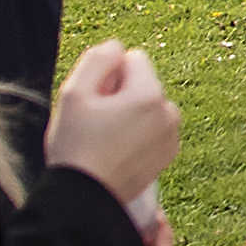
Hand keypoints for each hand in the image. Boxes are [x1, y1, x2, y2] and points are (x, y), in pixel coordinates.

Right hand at [45, 44, 177, 205]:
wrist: (84, 199)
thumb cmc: (76, 146)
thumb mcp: (73, 94)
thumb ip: (98, 59)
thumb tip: (117, 47)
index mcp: (150, 94)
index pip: (133, 57)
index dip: (108, 73)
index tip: (96, 99)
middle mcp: (169, 112)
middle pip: (142, 83)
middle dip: (121, 94)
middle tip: (97, 122)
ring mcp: (172, 135)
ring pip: (148, 106)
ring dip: (130, 114)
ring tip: (105, 139)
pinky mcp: (169, 154)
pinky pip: (153, 128)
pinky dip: (138, 133)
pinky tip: (117, 152)